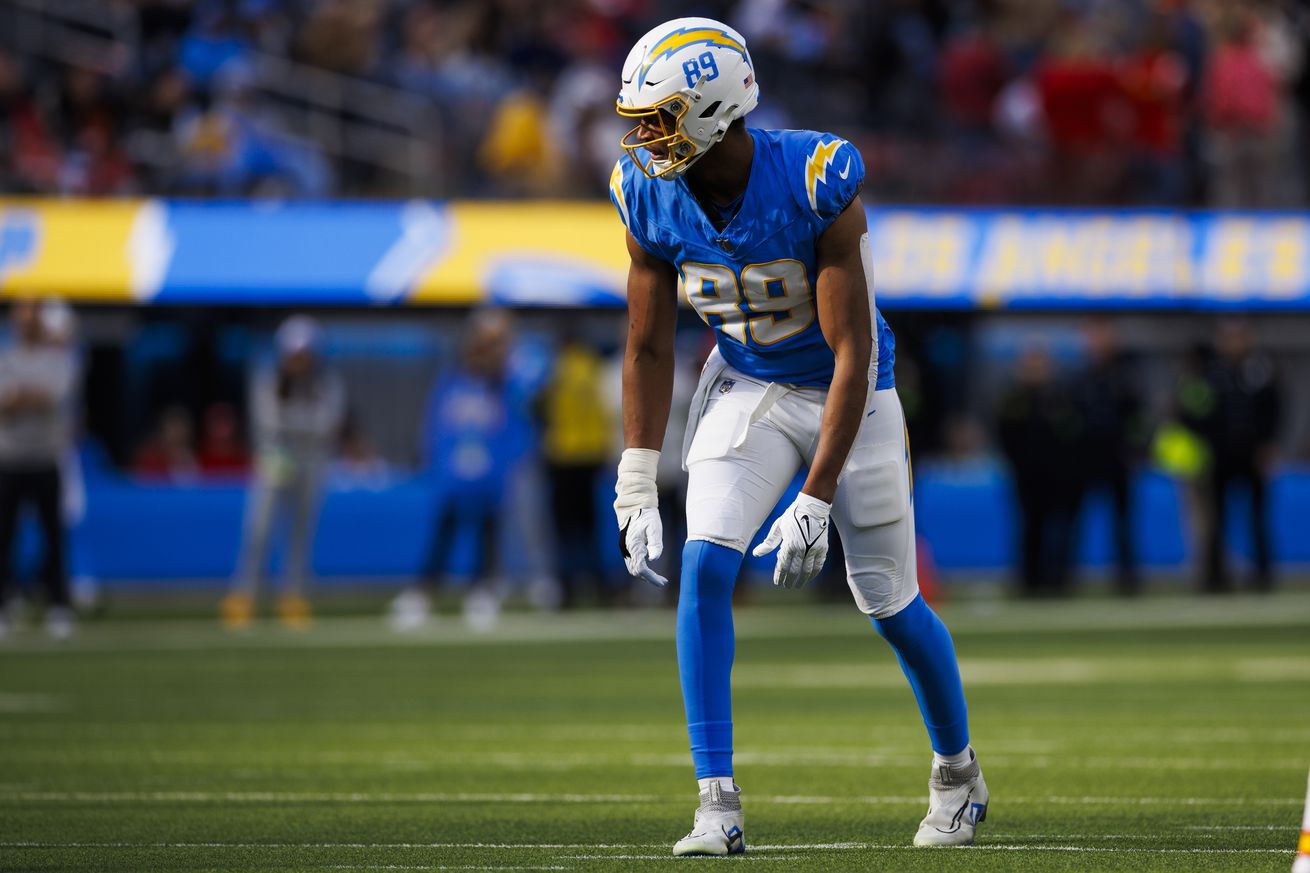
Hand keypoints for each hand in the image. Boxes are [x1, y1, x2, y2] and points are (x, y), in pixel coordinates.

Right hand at [614, 448, 666, 587]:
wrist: (634, 505)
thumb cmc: (647, 515)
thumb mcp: (654, 527)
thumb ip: (655, 543)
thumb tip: (654, 559)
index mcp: (634, 546)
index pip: (641, 569)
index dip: (652, 578)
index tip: (663, 582)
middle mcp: (626, 549)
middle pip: (636, 572)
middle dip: (649, 578)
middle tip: (663, 581)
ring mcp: (625, 548)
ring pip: (633, 568)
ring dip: (645, 574)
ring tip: (658, 577)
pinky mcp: (626, 546)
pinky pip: (632, 562)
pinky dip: (641, 568)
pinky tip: (650, 567)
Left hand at [752, 493, 830, 587]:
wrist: (812, 507)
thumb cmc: (792, 516)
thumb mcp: (778, 527)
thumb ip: (768, 543)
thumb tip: (756, 554)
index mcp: (789, 544)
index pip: (783, 566)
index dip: (779, 576)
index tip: (777, 582)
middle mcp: (801, 549)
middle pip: (795, 571)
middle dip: (790, 580)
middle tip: (787, 586)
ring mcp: (813, 549)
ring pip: (808, 571)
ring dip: (802, 580)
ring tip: (797, 585)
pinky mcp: (823, 548)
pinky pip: (818, 565)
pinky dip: (814, 573)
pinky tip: (809, 577)